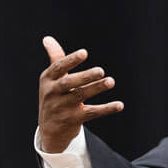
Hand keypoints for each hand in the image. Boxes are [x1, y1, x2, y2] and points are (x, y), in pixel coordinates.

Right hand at [37, 34, 123, 152]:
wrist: (50, 129)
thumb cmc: (54, 96)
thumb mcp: (51, 79)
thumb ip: (55, 58)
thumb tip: (47, 38)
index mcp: (47, 80)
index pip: (58, 68)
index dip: (71, 60)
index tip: (84, 53)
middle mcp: (53, 93)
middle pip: (68, 83)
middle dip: (84, 77)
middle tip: (101, 70)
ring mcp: (62, 107)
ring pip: (80, 96)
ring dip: (96, 88)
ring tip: (110, 81)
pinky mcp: (74, 119)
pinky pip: (91, 113)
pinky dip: (106, 109)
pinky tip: (119, 105)